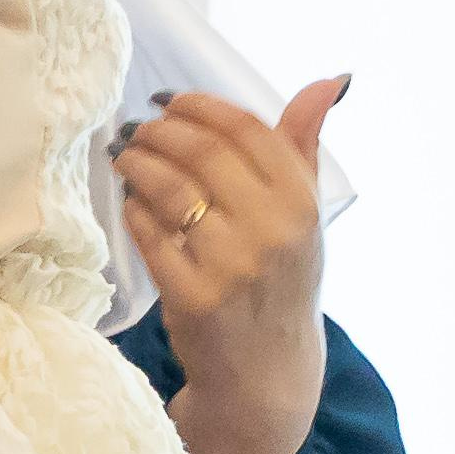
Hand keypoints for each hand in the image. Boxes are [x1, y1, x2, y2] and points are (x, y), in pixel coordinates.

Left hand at [111, 78, 346, 453]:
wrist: (268, 371)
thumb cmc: (282, 281)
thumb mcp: (304, 215)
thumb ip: (304, 146)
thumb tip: (331, 81)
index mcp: (302, 202)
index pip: (246, 130)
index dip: (201, 106)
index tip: (170, 100)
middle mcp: (273, 231)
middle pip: (204, 154)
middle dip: (161, 131)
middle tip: (137, 128)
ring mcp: (231, 265)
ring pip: (171, 190)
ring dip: (138, 163)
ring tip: (124, 155)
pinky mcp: (192, 297)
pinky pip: (150, 235)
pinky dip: (134, 210)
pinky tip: (129, 201)